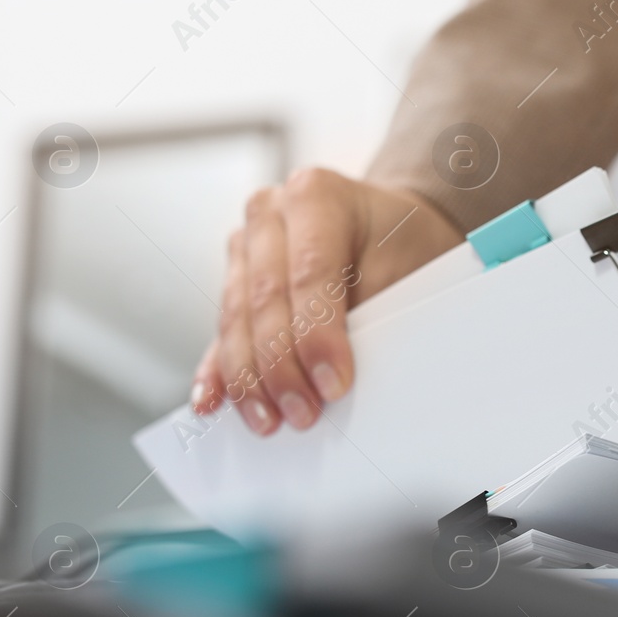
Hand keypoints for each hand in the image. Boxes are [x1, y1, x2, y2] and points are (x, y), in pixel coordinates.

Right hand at [191, 169, 463, 433]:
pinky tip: (212, 402)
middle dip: (281, 366)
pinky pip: (221, 330)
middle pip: (264, 298)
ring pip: (235, 319)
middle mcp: (270, 213)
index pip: (309, 272)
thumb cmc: (404, 244)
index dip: (317, 335)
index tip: (334, 384)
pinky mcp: (235, 280)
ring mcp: (246, 246)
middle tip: (303, 414)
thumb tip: (335, 376)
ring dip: (250, 378)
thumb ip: (369, 310)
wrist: (393, 227)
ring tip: (269, 421)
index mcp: (315, 194)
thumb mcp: (405, 266)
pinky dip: (218, 371)